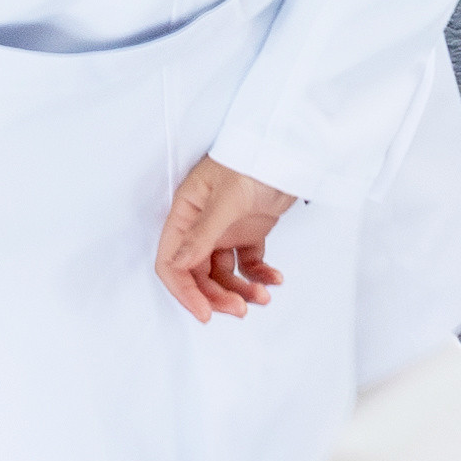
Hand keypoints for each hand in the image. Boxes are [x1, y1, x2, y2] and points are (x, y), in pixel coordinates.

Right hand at [156, 155, 300, 322]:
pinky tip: (273, 279)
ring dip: (240, 289)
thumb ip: (203, 233)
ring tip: (263, 296)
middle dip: (217, 295)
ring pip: (223, 274)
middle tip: (240, 309)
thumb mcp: (228, 197)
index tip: (204, 312)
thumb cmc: (252, 159)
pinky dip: (259, 276)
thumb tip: (178, 265)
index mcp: (186, 213)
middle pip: (197, 274)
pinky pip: (247, 264)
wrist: (288, 149)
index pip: (172, 261)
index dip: (184, 290)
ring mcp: (224, 230)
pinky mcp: (248, 233)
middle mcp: (200, 225)